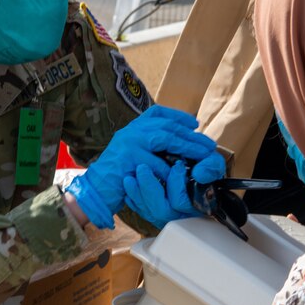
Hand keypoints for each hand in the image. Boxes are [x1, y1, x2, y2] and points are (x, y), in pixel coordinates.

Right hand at [65, 105, 217, 228]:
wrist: (95, 190)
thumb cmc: (118, 176)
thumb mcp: (132, 154)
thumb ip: (150, 147)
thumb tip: (179, 145)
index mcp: (132, 128)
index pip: (157, 114)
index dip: (178, 116)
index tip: (194, 123)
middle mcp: (130, 131)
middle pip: (166, 126)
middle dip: (190, 135)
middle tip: (208, 144)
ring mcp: (128, 143)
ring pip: (165, 138)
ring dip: (188, 147)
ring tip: (204, 155)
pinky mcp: (128, 159)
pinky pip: (156, 164)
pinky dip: (171, 171)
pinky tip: (181, 175)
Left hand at [122, 152, 225, 228]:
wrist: (197, 170)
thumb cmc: (205, 168)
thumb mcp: (213, 165)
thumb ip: (211, 168)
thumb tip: (200, 173)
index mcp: (195, 205)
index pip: (180, 202)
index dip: (176, 184)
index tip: (176, 165)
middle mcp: (180, 214)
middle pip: (160, 210)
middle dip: (149, 189)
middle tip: (142, 168)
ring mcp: (166, 214)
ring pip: (148, 211)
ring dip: (137, 193)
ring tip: (130, 177)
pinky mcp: (154, 211)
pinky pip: (140, 209)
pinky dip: (132, 197)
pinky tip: (128, 184)